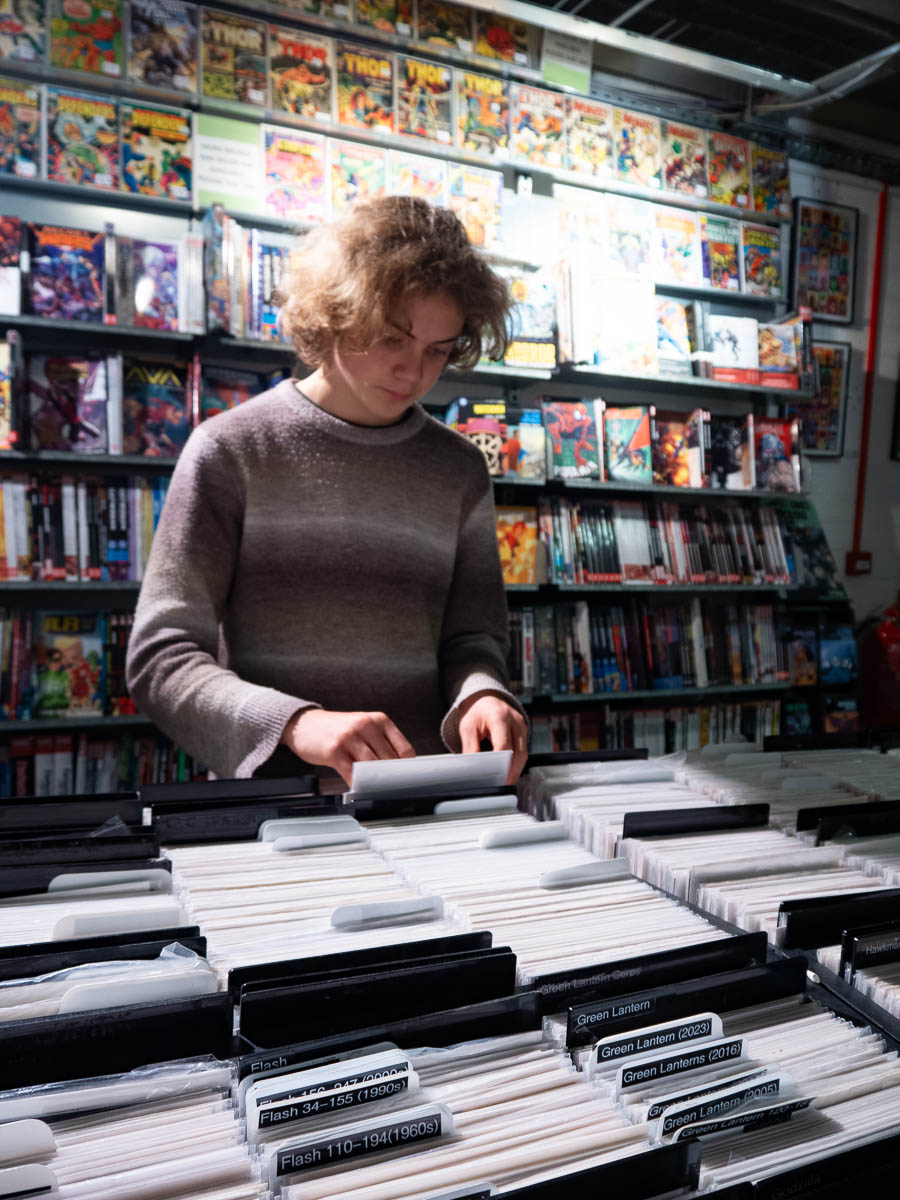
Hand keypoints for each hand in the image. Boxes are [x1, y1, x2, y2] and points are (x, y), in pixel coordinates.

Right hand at [281, 708, 414, 788]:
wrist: (304, 724)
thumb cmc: (337, 729)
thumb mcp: (363, 727)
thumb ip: (381, 743)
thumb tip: (398, 769)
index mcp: (379, 720)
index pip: (404, 749)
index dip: (406, 768)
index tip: (405, 780)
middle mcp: (366, 725)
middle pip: (389, 760)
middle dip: (391, 777)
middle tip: (391, 789)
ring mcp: (349, 737)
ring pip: (372, 767)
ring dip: (375, 781)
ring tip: (376, 789)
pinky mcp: (334, 750)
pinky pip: (351, 773)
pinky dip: (357, 784)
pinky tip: (358, 787)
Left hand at [457, 692, 528, 784]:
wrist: (485, 698)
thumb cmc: (476, 712)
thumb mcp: (468, 728)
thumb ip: (470, 748)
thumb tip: (473, 768)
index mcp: (499, 717)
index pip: (504, 745)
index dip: (501, 764)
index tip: (496, 777)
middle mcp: (515, 720)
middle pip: (519, 752)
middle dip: (512, 772)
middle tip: (503, 785)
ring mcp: (522, 725)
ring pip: (524, 753)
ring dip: (516, 769)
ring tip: (506, 782)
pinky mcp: (524, 731)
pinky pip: (523, 750)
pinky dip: (517, 762)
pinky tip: (509, 771)